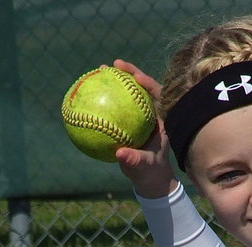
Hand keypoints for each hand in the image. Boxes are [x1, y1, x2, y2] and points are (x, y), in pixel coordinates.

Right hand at [110, 59, 177, 197]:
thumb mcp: (143, 167)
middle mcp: (152, 113)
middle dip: (129, 72)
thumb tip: (120, 154)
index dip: (149, 82)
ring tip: (100, 70)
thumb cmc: (150, 171)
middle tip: (114, 64)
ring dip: (116, 80)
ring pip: (129, 93)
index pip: (159, 94)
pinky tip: (89, 93)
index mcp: (162, 120)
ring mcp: (141, 115)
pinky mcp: (130, 119)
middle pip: (142, 87)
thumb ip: (134, 160)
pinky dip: (106, 98)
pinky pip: (117, 105)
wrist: (149, 177)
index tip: (136, 77)